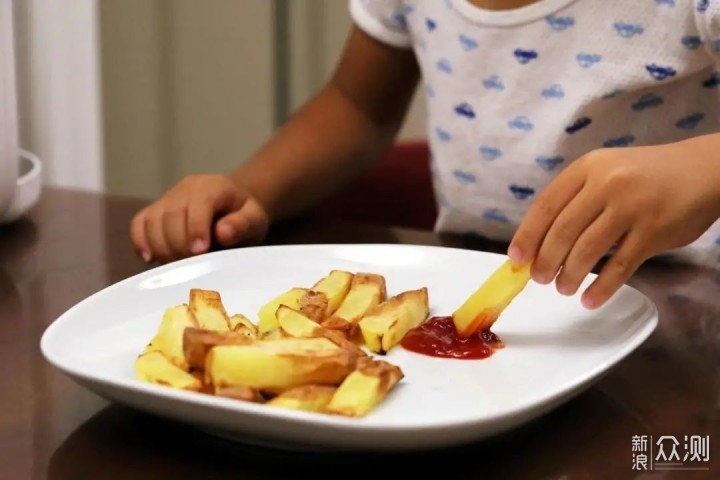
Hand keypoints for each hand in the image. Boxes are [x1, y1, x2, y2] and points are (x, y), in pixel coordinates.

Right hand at [130, 174, 269, 263]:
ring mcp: (167, 198)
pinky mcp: (155, 210)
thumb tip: (223, 232)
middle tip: (190, 267)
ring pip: (152, 220)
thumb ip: (243, 224)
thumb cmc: (243, 216)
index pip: (199, 204)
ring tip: (177, 266)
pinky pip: (139, 224)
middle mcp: (186, 189)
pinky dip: (141, 242)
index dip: (196, 228)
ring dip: (161, 248)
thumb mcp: (254, 219)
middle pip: (172, 215)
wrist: (231, 205)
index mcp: (213, 188)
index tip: (199, 252)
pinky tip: (151, 259)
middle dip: (179, 245)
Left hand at [508, 136, 719, 308]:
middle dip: (545, 261)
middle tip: (540, 279)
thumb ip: (575, 200)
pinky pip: (620, 266)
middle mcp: (607, 184)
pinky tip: (590, 300)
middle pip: (563, 231)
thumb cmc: (644, 175)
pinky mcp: (654, 232)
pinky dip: (602, 288)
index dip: (527, 236)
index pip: (546, 206)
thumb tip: (538, 243)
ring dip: (570, 275)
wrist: (703, 170)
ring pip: (588, 250)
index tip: (516, 259)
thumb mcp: (605, 172)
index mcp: (587, 168)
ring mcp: (631, 208)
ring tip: (563, 288)